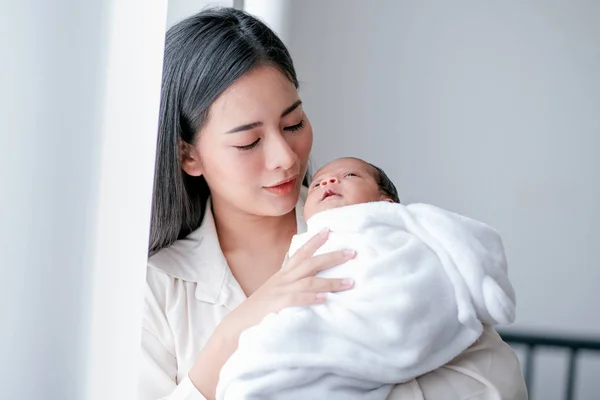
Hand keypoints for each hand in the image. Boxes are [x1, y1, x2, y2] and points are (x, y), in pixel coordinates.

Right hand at [189, 229, 354, 398]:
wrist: (237, 327)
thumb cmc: (259, 311)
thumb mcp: (275, 292)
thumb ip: (291, 285)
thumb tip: (311, 284)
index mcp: (282, 275)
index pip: (300, 253)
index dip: (314, 241)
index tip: (329, 230)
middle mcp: (282, 280)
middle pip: (310, 263)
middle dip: (332, 256)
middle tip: (352, 252)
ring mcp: (280, 292)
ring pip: (309, 282)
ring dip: (331, 282)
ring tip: (350, 282)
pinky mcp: (277, 307)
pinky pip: (297, 300)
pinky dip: (311, 299)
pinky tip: (325, 300)